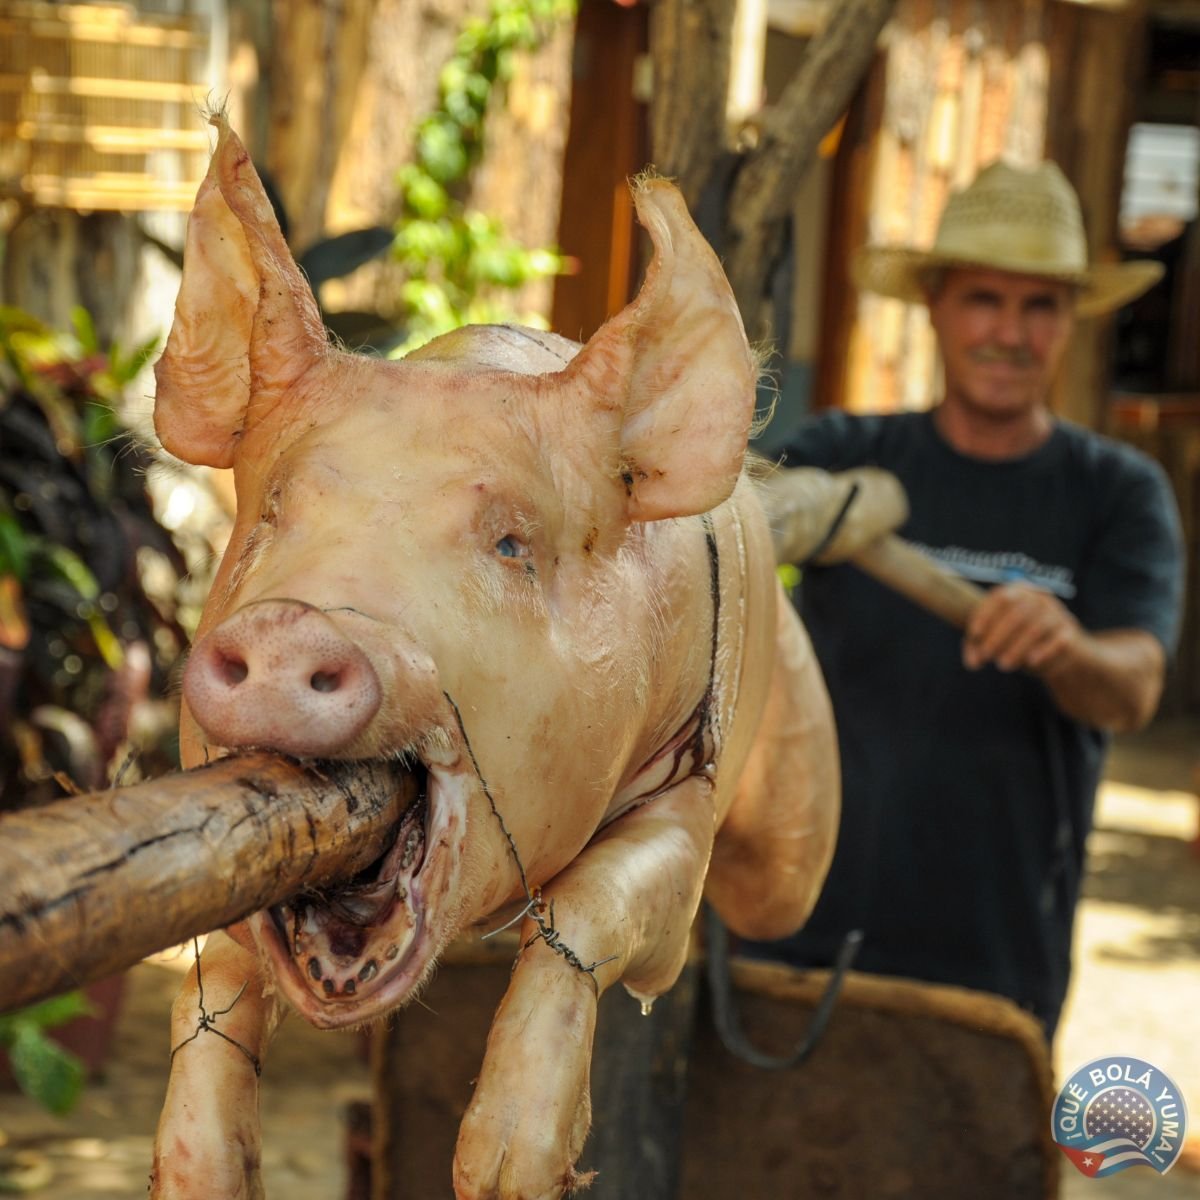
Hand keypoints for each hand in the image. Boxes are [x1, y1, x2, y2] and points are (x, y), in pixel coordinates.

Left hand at [962, 582, 1081, 674]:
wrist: (1057, 647)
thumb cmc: (1016, 637)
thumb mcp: (994, 637)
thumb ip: (978, 646)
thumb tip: (972, 662)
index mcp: (1018, 591)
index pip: (1000, 598)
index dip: (986, 615)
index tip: (974, 634)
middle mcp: (1039, 598)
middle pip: (1017, 613)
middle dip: (998, 636)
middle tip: (986, 655)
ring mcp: (1057, 614)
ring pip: (1036, 628)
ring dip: (1017, 648)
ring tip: (1003, 665)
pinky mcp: (1070, 632)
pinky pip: (1058, 640)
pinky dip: (1044, 651)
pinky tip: (1031, 662)